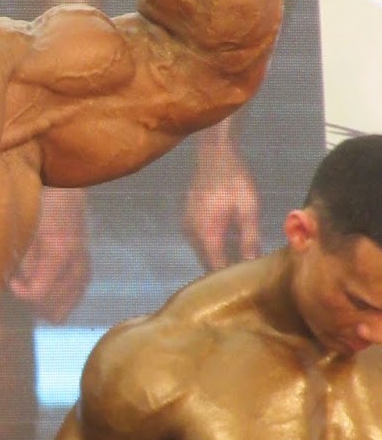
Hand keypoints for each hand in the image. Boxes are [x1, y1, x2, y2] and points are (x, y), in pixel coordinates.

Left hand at [10, 187, 90, 321]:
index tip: (13, 282)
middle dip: (33, 302)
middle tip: (22, 285)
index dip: (22, 294)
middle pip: (52, 308)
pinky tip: (46, 289)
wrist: (68, 197)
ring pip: (64, 310)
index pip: (39, 294)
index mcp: (59, 256)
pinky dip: (57, 302)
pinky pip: (72, 301)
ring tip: (32, 287)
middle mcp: (76, 269)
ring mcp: (84, 273)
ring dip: (45, 305)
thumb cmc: (44, 211)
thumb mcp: (29, 234)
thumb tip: (21, 286)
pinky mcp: (86, 275)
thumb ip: (26, 263)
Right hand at [184, 133, 260, 269]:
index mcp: (208, 235)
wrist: (215, 156)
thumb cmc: (235, 181)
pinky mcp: (187, 220)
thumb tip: (252, 262)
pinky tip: (227, 243)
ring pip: (202, 252)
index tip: (242, 283)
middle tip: (244, 274)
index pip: (215, 267)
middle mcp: (193, 235)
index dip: (228, 278)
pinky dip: (211, 246)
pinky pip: (198, 241)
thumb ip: (250, 238)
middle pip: (207, 262)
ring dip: (217, 257)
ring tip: (238, 260)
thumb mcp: (248, 209)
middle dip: (223, 269)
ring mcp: (187, 227)